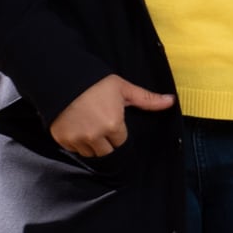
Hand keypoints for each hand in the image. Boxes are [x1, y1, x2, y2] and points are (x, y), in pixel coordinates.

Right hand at [49, 74, 177, 157]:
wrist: (61, 78)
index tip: (113, 124)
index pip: (121, 143)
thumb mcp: (123, 88)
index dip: (118, 134)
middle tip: (102, 127)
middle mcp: (95, 137)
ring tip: (89, 128)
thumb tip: (171, 101)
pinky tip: (77, 128)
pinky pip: (74, 149)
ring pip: (90, 154)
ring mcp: (77, 139)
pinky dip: (77, 143)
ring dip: (92, 146)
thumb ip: (147, 100)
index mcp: (112, 126)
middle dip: (107, 144)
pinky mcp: (62, 139)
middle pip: (106, 153)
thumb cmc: (95, 82)